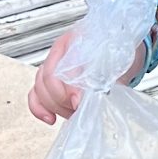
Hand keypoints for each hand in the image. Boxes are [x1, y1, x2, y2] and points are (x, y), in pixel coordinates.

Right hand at [27, 24, 145, 123]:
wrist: (122, 49)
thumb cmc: (120, 53)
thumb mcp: (120, 64)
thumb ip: (110, 80)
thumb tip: (101, 99)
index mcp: (77, 40)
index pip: (63, 65)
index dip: (69, 88)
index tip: (79, 103)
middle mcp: (61, 51)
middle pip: (48, 78)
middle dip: (63, 100)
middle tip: (80, 109)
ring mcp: (52, 64)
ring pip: (40, 88)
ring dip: (56, 106)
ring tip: (75, 112)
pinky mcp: (48, 80)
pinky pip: (35, 95)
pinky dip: (40, 108)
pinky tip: (51, 118)